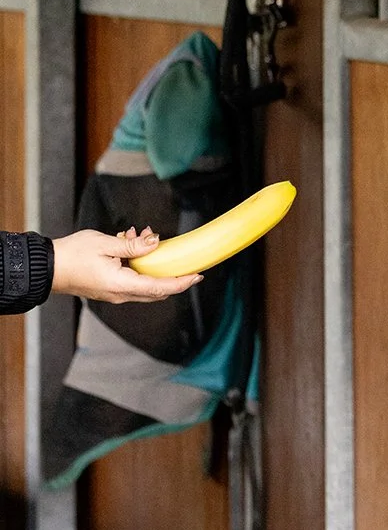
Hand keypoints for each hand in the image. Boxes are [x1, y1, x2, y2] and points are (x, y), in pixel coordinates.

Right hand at [51, 228, 202, 303]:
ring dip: (150, 262)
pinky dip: (137, 263)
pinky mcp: (109, 289)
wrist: (48, 267)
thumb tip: (155, 242)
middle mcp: (120, 294)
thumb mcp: (106, 244)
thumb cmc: (72, 255)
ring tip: (141, 235)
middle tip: (179, 253)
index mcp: (121, 285)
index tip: (197, 275)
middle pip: (156, 289)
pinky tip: (129, 242)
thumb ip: (133, 246)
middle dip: (169, 271)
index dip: (181, 283)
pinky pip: (131, 279)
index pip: (160, 288)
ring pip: (144, 283)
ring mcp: (114, 294)